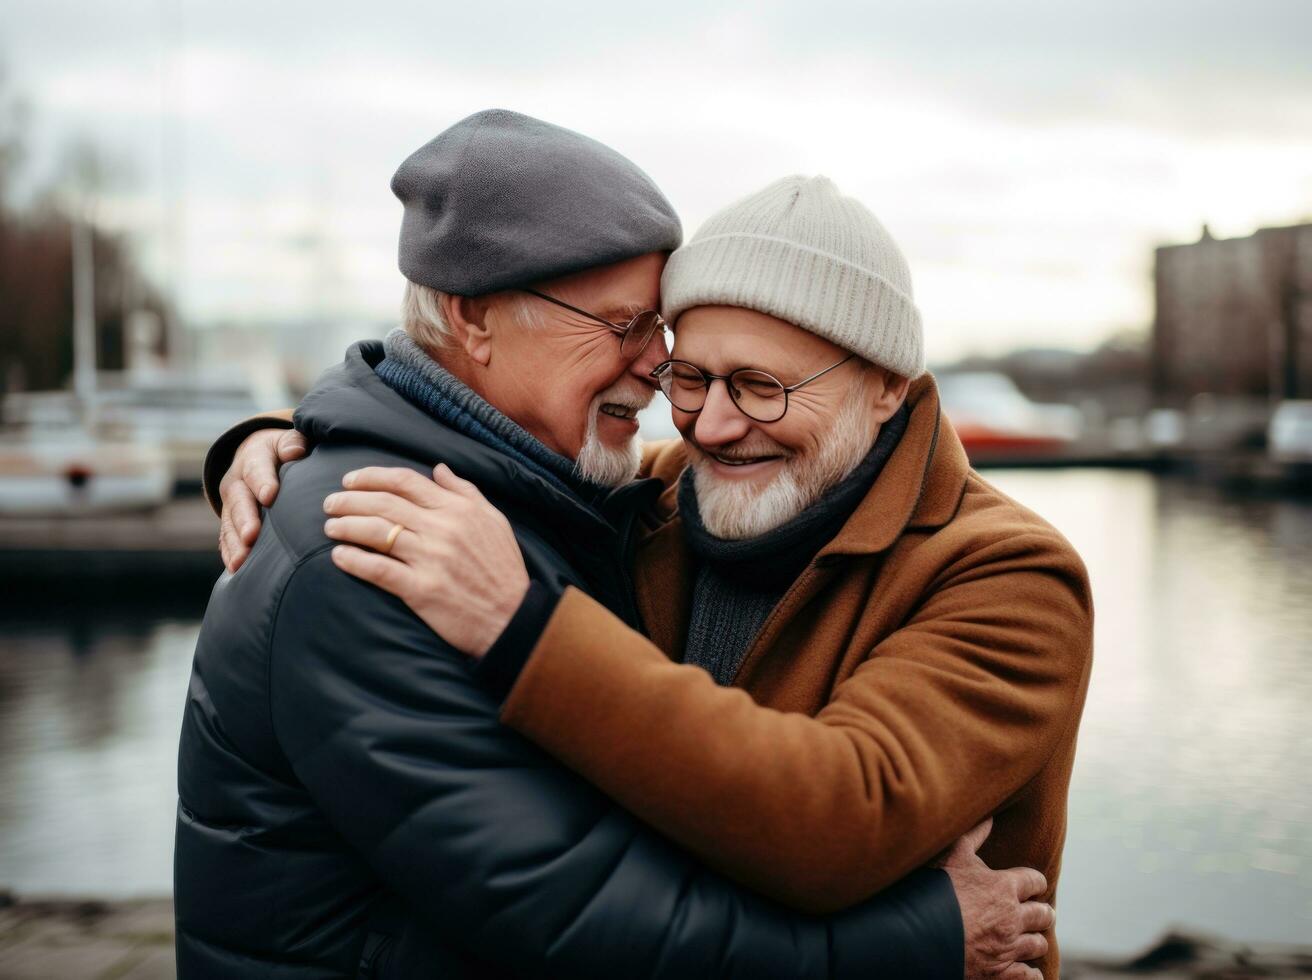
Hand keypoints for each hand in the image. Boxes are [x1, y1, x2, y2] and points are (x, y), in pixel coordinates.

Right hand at [219, 427, 307, 571]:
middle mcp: (237, 482)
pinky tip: (236, 569)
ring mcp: (230, 504)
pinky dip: (230, 553)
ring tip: (242, 561)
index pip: (257, 469)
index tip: (270, 496)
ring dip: (235, 543)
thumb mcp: (286, 441)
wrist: (256, 457)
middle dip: (244, 519)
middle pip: (239, 501)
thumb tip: (296, 451)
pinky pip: (226, 538)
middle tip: (252, 535)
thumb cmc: (282, 452)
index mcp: (253, 459)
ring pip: (229, 523)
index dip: (262, 482)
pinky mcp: (228, 522)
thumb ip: (292, 443)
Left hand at [323, 463, 530, 656]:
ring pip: (376, 532)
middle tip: (330, 504)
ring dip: (346, 526)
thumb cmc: (503, 569)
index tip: (350, 481)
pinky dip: (354, 560)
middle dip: (349, 500)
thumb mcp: (494, 521)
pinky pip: (378, 569)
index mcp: (458, 509)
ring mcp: (431, 559)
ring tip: (330, 528)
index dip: (371, 476)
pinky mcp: (421, 589)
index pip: (405, 481)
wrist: (513, 617)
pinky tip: (339, 556)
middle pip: (384, 503)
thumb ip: (466, 492)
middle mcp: (442, 529)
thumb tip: (439, 468)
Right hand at [938, 819, 1052, 979]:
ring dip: (1036, 940)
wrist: (919, 934)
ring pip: (1038, 944)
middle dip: (1043, 912)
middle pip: (1043, 914)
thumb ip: (974, 834)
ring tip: (1032, 939)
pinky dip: (1031, 973)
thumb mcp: (953, 854)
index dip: (1034, 882)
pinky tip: (1028, 969)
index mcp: (1004, 886)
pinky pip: (1029, 976)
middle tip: (1040, 913)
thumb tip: (990, 816)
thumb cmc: (936, 890)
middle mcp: (1012, 918)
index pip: (1035, 881)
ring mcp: (1008, 947)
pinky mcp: (1000, 972)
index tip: (1031, 884)